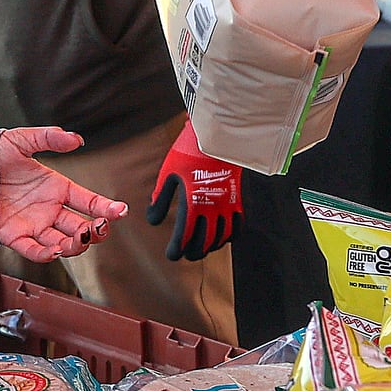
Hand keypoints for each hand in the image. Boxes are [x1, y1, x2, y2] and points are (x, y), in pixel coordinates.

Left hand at [0, 128, 127, 260]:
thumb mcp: (20, 140)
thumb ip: (48, 137)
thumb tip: (77, 139)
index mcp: (57, 188)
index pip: (88, 202)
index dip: (105, 208)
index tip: (120, 211)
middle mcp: (49, 210)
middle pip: (80, 227)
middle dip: (94, 232)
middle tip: (100, 229)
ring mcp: (33, 225)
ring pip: (61, 243)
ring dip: (74, 246)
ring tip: (79, 239)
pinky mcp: (13, 236)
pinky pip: (32, 250)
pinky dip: (45, 254)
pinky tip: (55, 251)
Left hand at [145, 121, 240, 260]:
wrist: (218, 135)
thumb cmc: (189, 151)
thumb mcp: (169, 172)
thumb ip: (161, 197)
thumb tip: (152, 219)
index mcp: (193, 202)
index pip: (185, 235)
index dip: (178, 248)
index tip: (172, 255)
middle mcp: (212, 207)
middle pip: (204, 241)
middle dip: (194, 251)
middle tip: (186, 254)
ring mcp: (227, 204)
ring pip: (221, 236)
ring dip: (210, 246)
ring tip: (201, 248)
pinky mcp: (237, 199)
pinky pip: (236, 225)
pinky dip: (228, 235)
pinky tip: (220, 236)